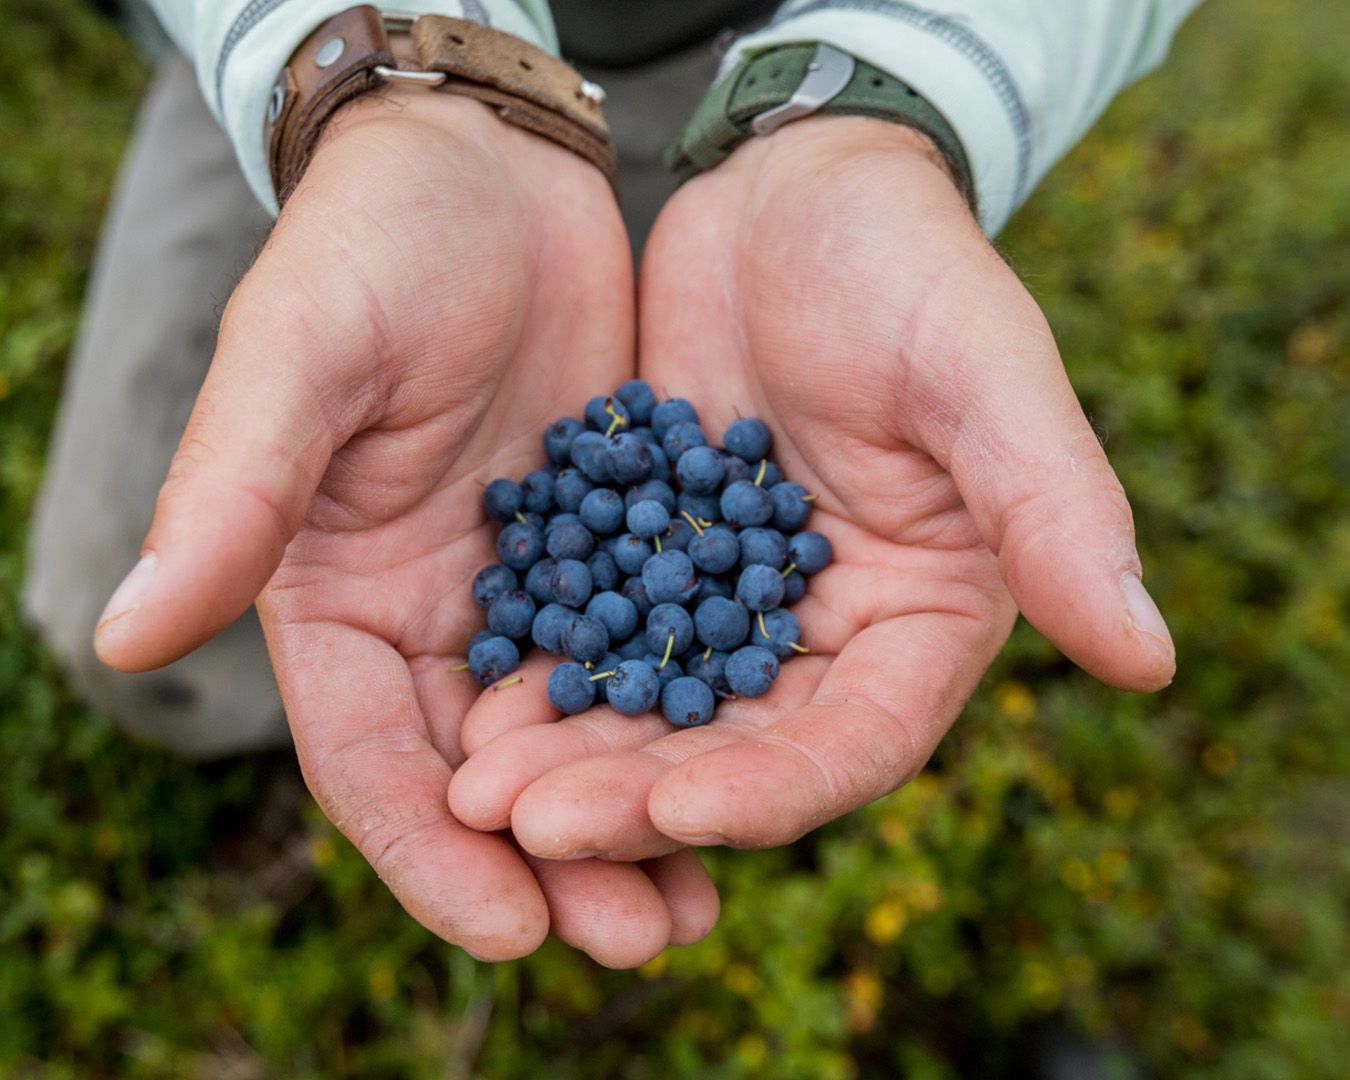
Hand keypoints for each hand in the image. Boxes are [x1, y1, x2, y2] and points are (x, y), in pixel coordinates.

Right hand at [93, 90, 716, 963]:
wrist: (485, 170)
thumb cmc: (373, 244)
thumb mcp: (301, 360)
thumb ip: (230, 493)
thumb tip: (120, 637)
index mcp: (338, 600)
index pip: (374, 761)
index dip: (432, 855)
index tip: (507, 935)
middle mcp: (432, 617)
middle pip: (487, 777)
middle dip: (556, 866)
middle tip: (641, 938)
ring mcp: (527, 588)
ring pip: (577, 737)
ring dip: (634, 820)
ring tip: (700, 905)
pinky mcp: (610, 546)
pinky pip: (652, 654)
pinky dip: (687, 722)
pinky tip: (747, 771)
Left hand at [447, 117, 1175, 859]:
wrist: (795, 195)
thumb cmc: (914, 269)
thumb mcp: (988, 376)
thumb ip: (1057, 512)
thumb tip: (1152, 663)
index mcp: (919, 622)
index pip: (854, 741)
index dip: (772, 788)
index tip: (678, 808)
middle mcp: (820, 637)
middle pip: (731, 749)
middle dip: (635, 795)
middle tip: (531, 822)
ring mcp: (723, 605)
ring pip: (646, 710)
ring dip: (569, 757)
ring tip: (477, 790)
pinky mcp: (643, 558)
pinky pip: (585, 634)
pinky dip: (534, 673)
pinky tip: (464, 702)